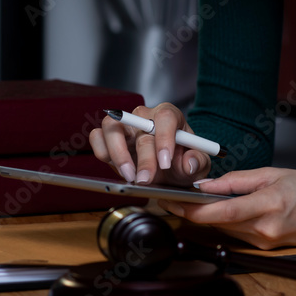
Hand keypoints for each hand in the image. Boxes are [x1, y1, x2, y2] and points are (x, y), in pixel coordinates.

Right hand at [89, 103, 211, 186]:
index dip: (164, 138)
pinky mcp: (107, 138)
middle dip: (143, 157)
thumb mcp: (198, 164)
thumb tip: (189, 164)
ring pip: (111, 126)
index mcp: (169, 116)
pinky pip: (97, 137)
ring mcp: (124, 125)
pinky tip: (116, 169)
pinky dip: (102, 152)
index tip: (166, 162)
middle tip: (146, 179)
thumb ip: (198, 162)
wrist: (167, 170)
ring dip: (118, 153)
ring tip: (129, 176)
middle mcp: (144, 116)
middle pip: (139, 128)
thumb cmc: (181, 161)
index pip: (165, 117)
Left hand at [158, 168, 295, 247]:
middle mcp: (265, 230)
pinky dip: (225, 224)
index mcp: (268, 206)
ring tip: (185, 203)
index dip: (191, 210)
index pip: (220, 212)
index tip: (171, 202)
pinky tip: (215, 213)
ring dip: (206, 218)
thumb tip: (206, 185)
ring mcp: (266, 243)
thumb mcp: (275, 174)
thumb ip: (238, 181)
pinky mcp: (267, 249)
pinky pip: (238, 235)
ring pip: (225, 230)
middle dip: (192, 212)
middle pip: (217, 224)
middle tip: (169, 199)